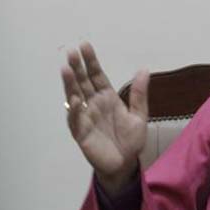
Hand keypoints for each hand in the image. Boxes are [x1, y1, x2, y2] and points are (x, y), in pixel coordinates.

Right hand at [60, 42, 148, 195]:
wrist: (125, 164)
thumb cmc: (131, 140)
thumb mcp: (139, 115)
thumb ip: (139, 94)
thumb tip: (143, 70)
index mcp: (108, 98)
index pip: (97, 76)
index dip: (91, 62)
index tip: (85, 46)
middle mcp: (94, 104)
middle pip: (83, 82)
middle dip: (78, 67)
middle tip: (72, 51)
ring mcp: (86, 117)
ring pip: (75, 96)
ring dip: (70, 83)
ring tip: (66, 68)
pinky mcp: (81, 132)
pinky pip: (76, 119)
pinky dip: (75, 110)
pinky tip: (74, 99)